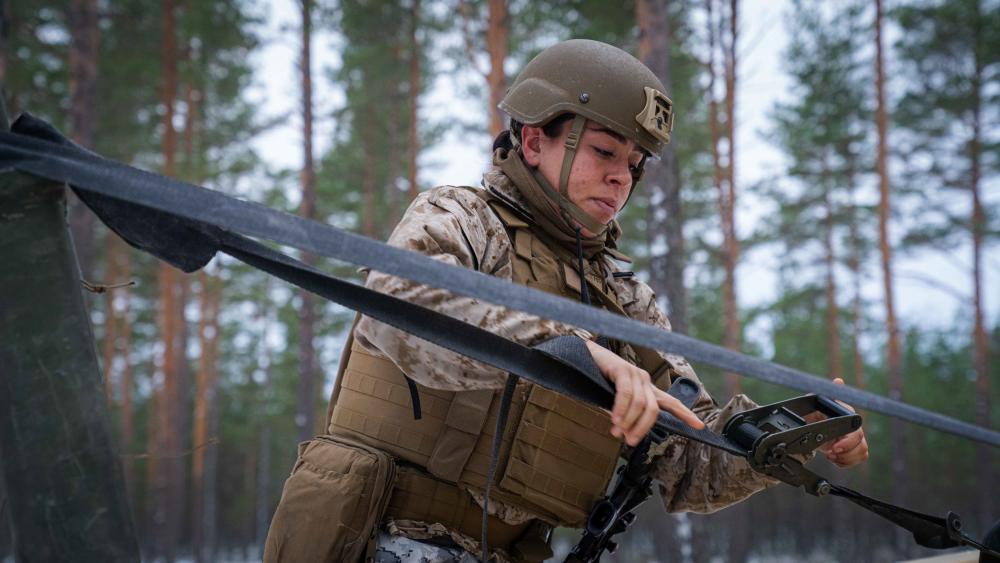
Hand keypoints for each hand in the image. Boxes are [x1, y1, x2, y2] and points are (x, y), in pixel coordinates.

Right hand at [585, 340, 704, 445]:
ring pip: (640, 404)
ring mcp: (634, 374)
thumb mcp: (616, 401)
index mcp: (646, 389)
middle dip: (642, 428)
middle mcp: (644, 381)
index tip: (700, 426)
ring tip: (617, 431)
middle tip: (630, 441)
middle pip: (653, 410)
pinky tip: (615, 419)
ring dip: (628, 421)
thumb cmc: (600, 380)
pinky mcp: (622, 369)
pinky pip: (625, 394)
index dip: (686, 414)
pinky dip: (621, 409)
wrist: (584, 357)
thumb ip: (625, 415)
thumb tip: (625, 432)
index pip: (671, 403)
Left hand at [816, 378, 868, 467]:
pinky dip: (846, 463)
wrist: (810, 423)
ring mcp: (854, 439)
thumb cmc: (814, 410)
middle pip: (862, 444)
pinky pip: (859, 458)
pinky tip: (834, 460)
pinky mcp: (851, 449)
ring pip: (863, 452)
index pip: (856, 430)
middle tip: (831, 453)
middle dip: (846, 452)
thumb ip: (828, 394)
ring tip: (831, 457)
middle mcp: (853, 428)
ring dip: (847, 458)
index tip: (835, 447)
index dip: (848, 441)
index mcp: (847, 416)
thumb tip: (838, 381)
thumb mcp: (816, 401)